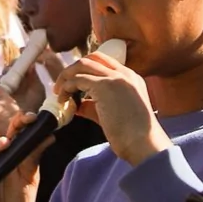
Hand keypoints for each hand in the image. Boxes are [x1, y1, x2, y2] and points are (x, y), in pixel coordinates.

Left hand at [55, 49, 169, 166]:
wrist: (143, 144)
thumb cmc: (131, 135)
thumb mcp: (114, 113)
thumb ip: (95, 105)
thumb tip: (77, 105)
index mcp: (131, 78)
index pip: (104, 62)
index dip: (85, 70)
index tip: (73, 82)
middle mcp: (124, 74)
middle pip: (92, 58)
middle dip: (73, 69)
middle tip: (62, 84)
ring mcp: (115, 78)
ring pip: (82, 65)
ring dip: (66, 76)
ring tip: (59, 92)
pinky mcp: (104, 86)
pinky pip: (78, 80)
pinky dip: (67, 88)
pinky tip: (63, 100)